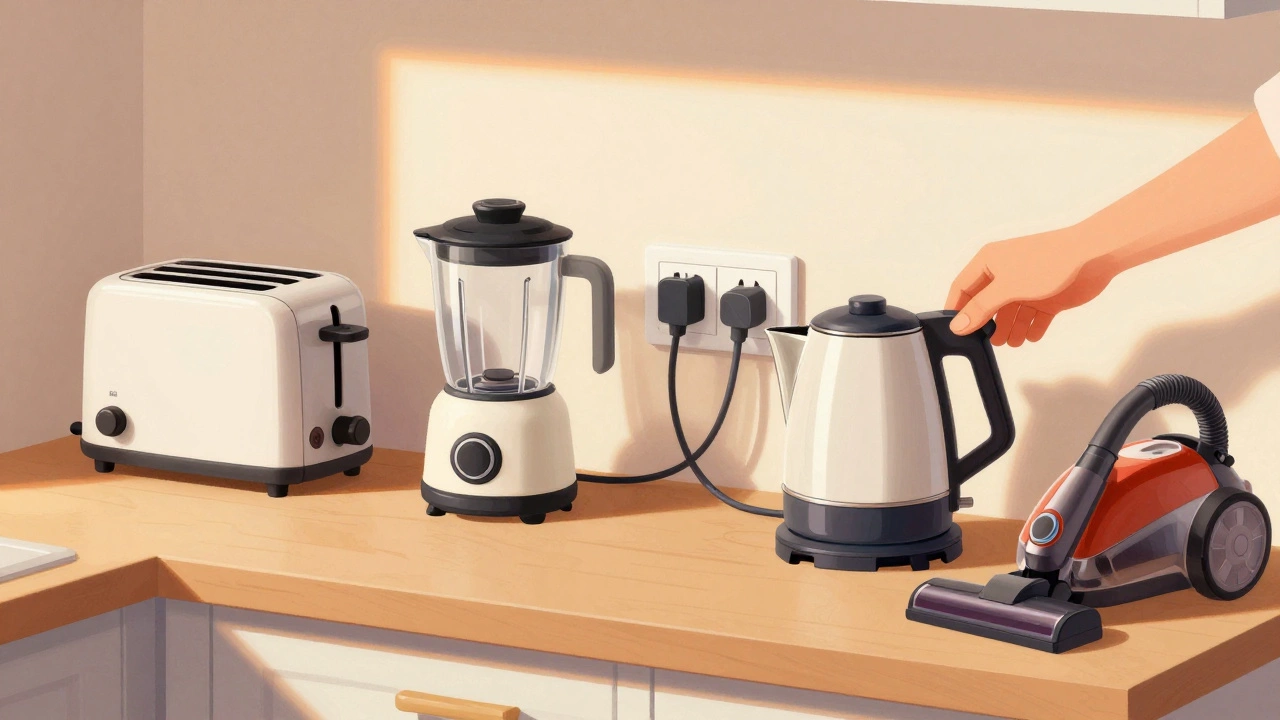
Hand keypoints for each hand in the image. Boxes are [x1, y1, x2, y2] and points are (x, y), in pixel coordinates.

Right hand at [946, 227, 1115, 345]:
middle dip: (987, 323)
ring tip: (1011, 343)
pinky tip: (1031, 336)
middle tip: (987, 341)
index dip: (957, 309)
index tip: (955, 331)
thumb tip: (957, 325)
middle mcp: (1005, 272)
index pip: (963, 287)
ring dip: (1010, 329)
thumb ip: (981, 308)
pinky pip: (1034, 317)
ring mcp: (1027, 285)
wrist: (1091, 256)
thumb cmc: (1046, 262)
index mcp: (989, 262)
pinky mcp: (1047, 296)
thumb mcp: (1007, 287)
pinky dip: (1032, 328)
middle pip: (987, 303)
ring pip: (1011, 313)